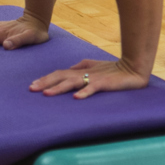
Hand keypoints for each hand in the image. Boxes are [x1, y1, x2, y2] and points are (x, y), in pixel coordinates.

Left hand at [31, 57, 149, 99]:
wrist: (133, 68)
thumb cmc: (113, 68)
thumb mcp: (94, 66)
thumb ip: (81, 66)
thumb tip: (69, 68)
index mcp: (80, 70)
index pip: (59, 73)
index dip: (46, 78)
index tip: (33, 85)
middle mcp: (84, 73)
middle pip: (61, 76)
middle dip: (46, 82)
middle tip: (32, 89)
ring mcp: (94, 77)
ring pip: (72, 82)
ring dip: (59, 88)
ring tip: (47, 94)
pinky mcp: (105, 82)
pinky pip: (93, 87)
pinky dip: (85, 92)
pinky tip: (77, 98)